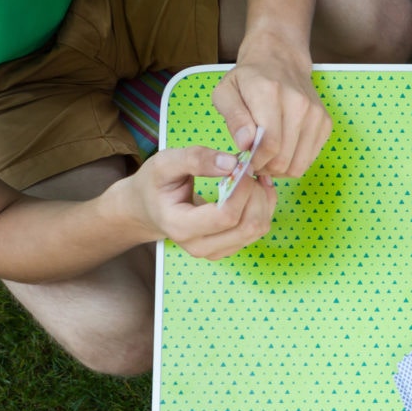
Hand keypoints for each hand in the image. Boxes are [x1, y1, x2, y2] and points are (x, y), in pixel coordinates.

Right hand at [112, 146, 277, 260]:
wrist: (148, 208)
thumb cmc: (155, 184)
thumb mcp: (165, 163)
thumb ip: (196, 159)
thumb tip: (232, 163)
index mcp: (180, 227)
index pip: (226, 216)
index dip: (242, 189)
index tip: (242, 166)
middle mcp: (200, 246)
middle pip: (248, 225)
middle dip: (255, 193)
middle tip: (248, 169)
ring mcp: (217, 251)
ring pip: (258, 229)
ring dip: (263, 199)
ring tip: (252, 177)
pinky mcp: (229, 248)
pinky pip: (259, 230)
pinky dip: (263, 207)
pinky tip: (254, 189)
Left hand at [213, 37, 331, 177]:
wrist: (280, 60)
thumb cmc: (248, 79)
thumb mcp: (225, 92)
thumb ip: (233, 118)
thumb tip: (245, 144)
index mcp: (270, 93)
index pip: (270, 144)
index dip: (256, 161)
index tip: (246, 160)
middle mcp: (298, 104)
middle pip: (284, 158)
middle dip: (266, 167)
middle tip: (255, 161)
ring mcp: (316, 114)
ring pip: (299, 164)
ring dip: (281, 169)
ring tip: (268, 157)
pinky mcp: (325, 123)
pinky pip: (310, 158)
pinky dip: (294, 161)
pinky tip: (283, 150)